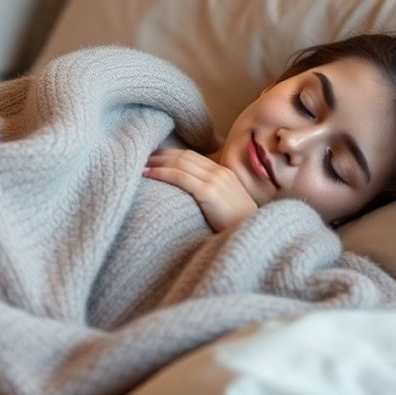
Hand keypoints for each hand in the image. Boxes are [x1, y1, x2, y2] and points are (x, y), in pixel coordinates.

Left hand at [143, 148, 257, 231]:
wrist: (256, 239)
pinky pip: (180, 176)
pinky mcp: (210, 192)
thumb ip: (211, 197)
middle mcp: (220, 173)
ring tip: (140, 165)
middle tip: (141, 157)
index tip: (153, 158)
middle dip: (161, 155)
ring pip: (180, 163)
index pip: (192, 157)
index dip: (171, 155)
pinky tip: (148, 174)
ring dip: (157, 162)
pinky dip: (162, 173)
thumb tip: (188, 197)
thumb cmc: (238, 229)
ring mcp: (216, 181)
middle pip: (184, 156)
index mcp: (224, 174)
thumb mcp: (226, 207)